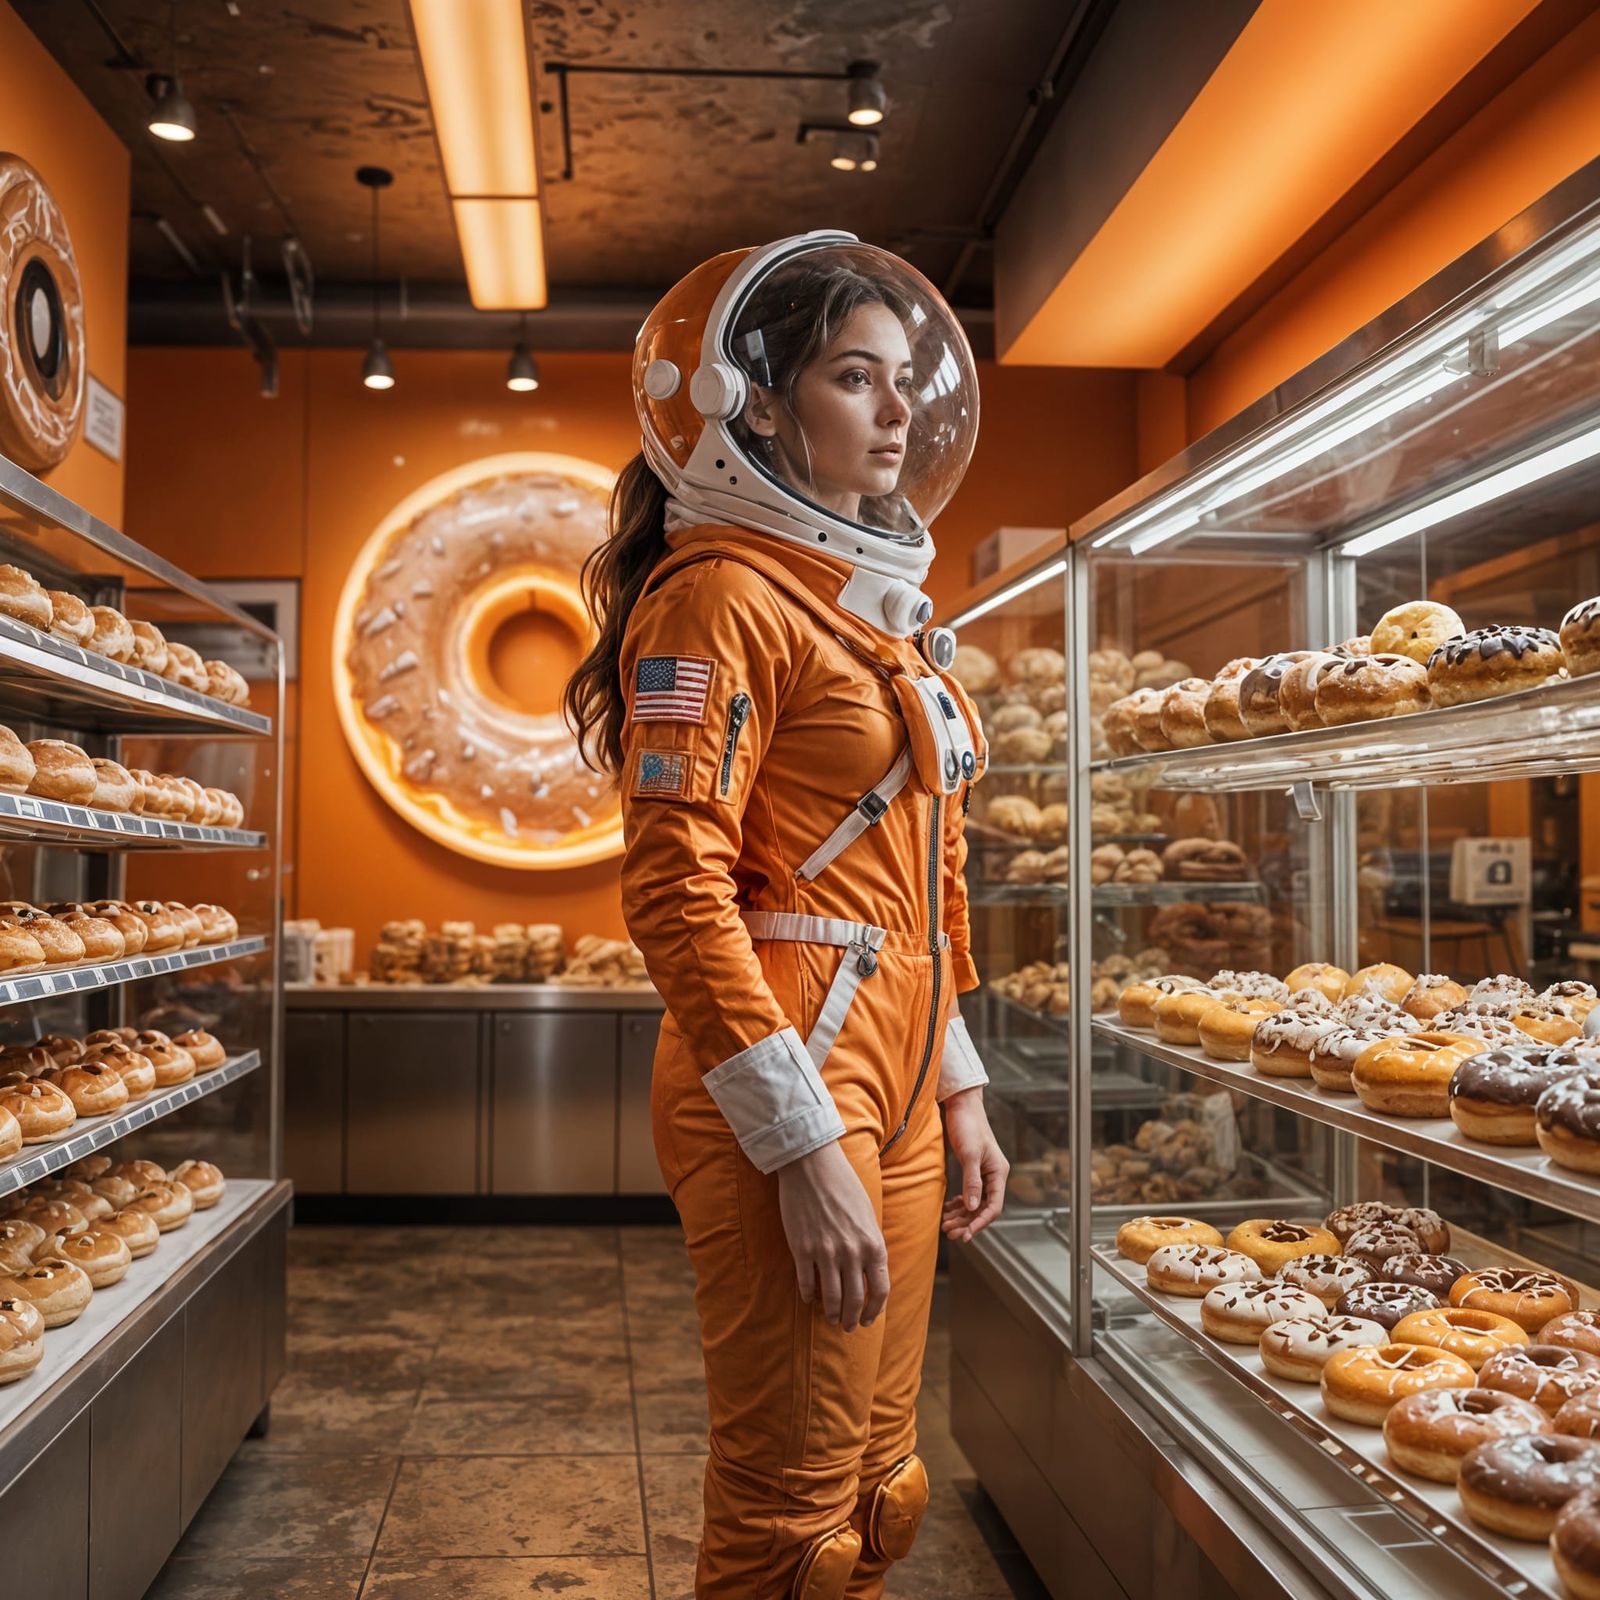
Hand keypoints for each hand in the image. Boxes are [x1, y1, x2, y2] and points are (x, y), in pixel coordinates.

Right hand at [778, 1139, 888, 1331]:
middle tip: (847, 1326)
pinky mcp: (802, 1249)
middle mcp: (852, 1253)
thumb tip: (870, 1271)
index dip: (874, 1311)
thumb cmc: (843, 1185)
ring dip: (831, 1313)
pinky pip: (806, 1283)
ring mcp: (825, 1252)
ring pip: (831, 1298)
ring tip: (830, 1318)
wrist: (812, 1165)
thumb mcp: (868, 1215)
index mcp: (873, 1244)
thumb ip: (870, 1244)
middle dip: (851, 1319)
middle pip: (854, 1300)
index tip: (867, 1319)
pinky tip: (808, 1299)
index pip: (880, 1291)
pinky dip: (808, 1295)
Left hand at [941, 1088, 1007, 1242]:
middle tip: (949, 1232)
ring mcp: (983, 1173)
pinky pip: (968, 1193)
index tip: (966, 1235)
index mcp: (998, 1173)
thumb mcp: (969, 1154)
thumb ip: (972, 1182)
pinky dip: (959, 1204)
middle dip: (967, 1222)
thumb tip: (971, 1207)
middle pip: (983, 1208)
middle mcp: (993, 1175)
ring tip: (945, 1224)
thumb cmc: (968, 1125)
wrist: (961, 1105)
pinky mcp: (972, 1169)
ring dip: (961, 1215)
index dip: (980, 1223)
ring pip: (974, 1202)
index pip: (993, 1206)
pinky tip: (948, 1210)